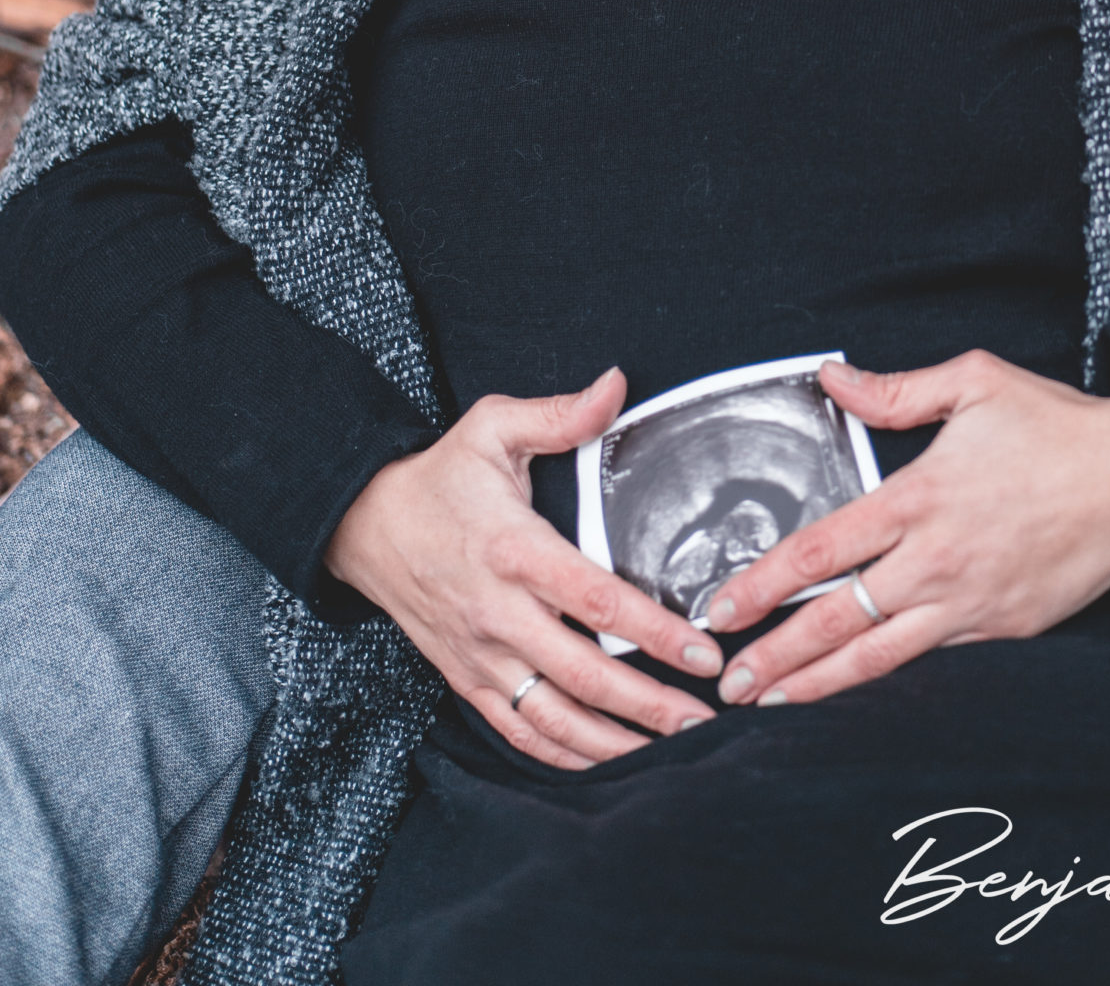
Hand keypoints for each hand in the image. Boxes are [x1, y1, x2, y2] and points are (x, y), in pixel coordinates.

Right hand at [324, 368, 724, 770]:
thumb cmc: (441, 475)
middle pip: (583, 674)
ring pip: (554, 717)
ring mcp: (480, 654)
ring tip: (673, 752)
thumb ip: (560, 414)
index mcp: (513, 549)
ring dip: (615, 743)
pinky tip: (608, 763)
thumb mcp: (493, 427)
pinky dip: (564, 756)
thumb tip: (618, 384)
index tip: (701, 651)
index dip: (652, 631)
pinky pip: (519, 730)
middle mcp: (497, 612)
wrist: (364, 526)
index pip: (595, 599)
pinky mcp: (466, 679)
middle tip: (706, 719)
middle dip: (649, 704)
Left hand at [703, 352, 1109, 709]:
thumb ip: (895, 390)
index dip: (762, 586)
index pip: (820, 552)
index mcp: (919, 498)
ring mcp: (970, 604)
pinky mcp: (1003, 629)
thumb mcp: (975, 381)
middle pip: (836, 621)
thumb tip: (831, 379)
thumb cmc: (1056, 424)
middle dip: (774, 656)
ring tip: (770, 703)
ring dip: (818, 684)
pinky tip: (855, 688)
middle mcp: (935, 561)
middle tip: (726, 681)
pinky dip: (886, 678)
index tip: (721, 607)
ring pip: (878, 657)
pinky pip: (931, 659)